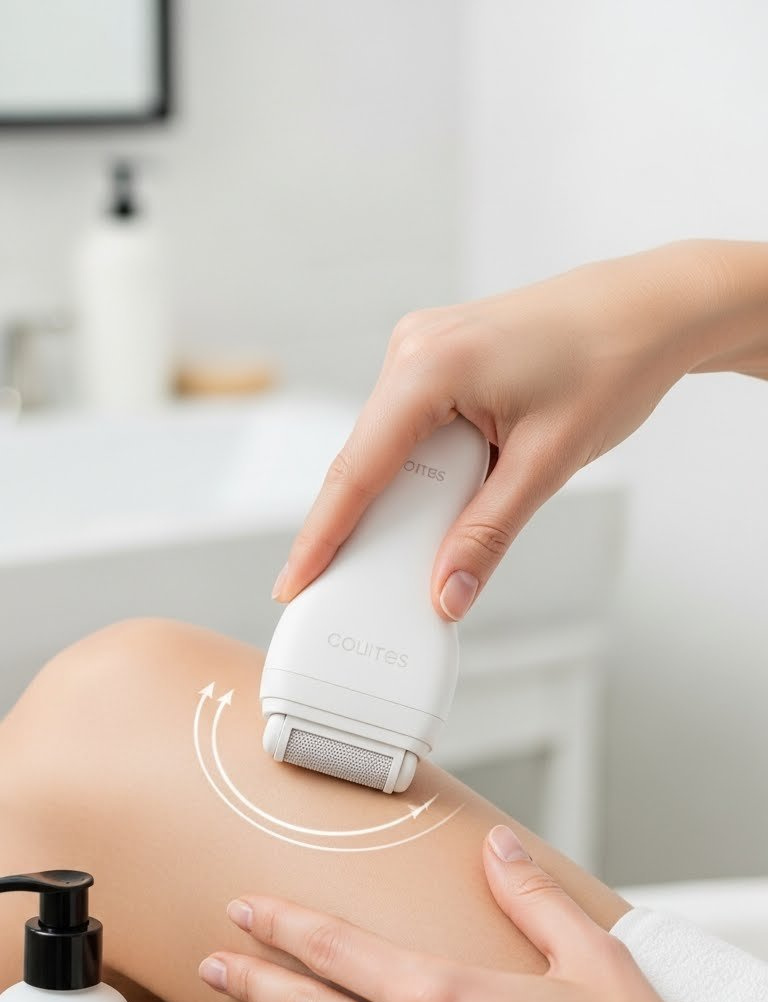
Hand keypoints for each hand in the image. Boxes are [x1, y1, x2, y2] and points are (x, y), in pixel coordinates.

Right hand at [274, 241, 727, 618]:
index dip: (322, 536)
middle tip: (354, 592)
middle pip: (366, 461)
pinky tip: (443, 505)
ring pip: (389, 447)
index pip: (357, 469)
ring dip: (401, 501)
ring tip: (419, 552)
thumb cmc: (610, 363)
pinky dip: (422, 472)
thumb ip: (488, 534)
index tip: (295, 585)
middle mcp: (413, 348)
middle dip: (361, 529)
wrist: (654, 307)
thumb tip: (447, 592)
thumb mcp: (546, 464)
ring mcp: (423, 347)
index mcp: (429, 366)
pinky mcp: (441, 356)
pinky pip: (412, 428)